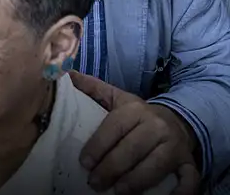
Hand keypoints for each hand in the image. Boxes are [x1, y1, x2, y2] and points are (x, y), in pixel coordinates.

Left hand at [70, 71, 200, 194]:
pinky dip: (181, 191)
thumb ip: (93, 89)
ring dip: (135, 182)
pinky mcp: (189, 163)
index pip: (114, 128)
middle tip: (94, 182)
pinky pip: (189, 179)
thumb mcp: (116, 98)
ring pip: (155, 166)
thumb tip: (68, 74)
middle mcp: (157, 126)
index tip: (84, 162)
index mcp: (136, 110)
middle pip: (132, 149)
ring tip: (117, 192)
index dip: (98, 146)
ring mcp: (175, 146)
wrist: (177, 120)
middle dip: (111, 168)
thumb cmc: (138, 115)